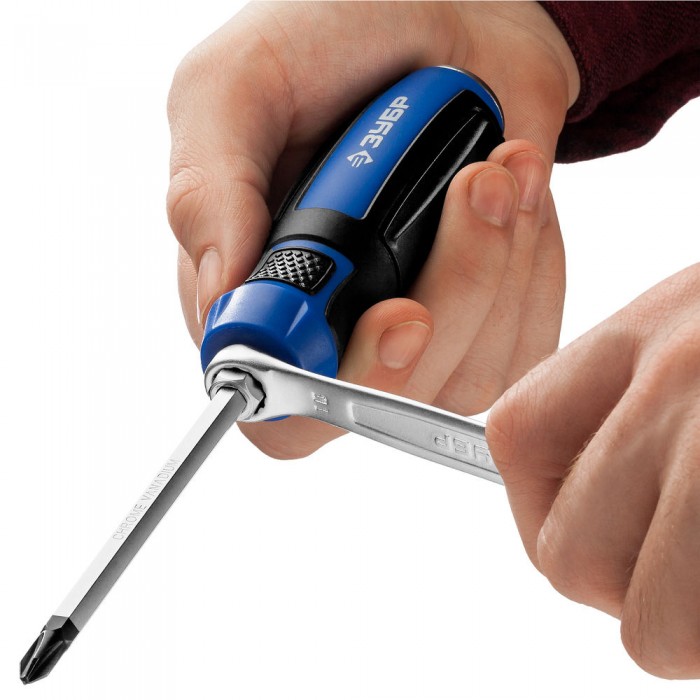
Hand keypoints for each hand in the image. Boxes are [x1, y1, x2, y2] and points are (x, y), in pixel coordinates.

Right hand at [167, 1, 578, 456]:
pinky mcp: (487, 323)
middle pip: (382, 400)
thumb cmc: (336, 41)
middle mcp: (333, 326)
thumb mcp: (240, 85)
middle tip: (471, 191)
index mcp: (258, 289)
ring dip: (498, 259)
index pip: (278, 404)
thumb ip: (206, 187)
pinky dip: (537, 264)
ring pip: (465, 373)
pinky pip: (526, 345)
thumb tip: (216, 297)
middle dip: (447, 301)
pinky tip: (519, 199)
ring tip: (494, 168)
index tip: (395, 312)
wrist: (451, 21)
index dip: (332, 383)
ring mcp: (415, 334)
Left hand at [487, 263, 699, 678]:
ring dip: (680, 621)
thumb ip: (636, 404)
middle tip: (672, 568)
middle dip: (619, 583)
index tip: (574, 532)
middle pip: (566, 550)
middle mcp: (678, 379)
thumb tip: (597, 484)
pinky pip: (698, 627)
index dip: (539, 509)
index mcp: (640, 338)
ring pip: (648, 619)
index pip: (516, 443)